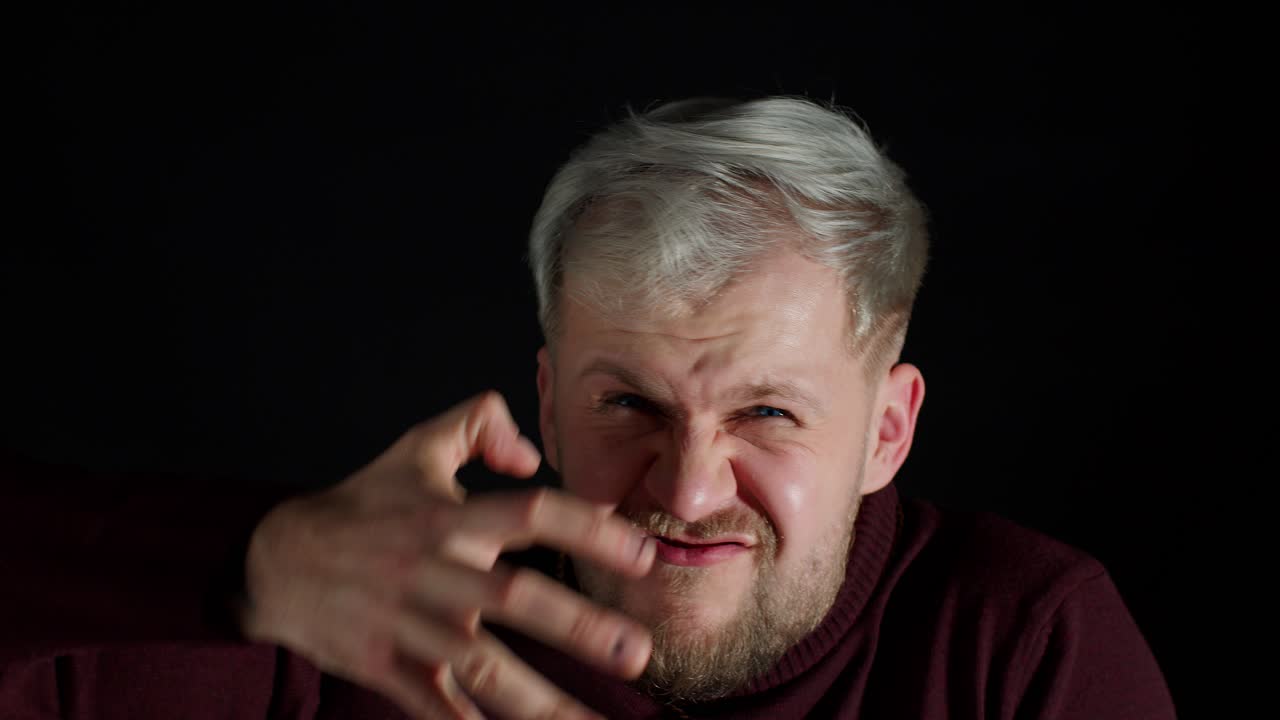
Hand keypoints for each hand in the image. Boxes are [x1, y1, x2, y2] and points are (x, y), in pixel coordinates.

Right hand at [240, 391, 654, 718]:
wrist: (276, 561)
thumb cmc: (363, 502)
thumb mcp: (418, 446)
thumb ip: (479, 425)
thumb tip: (532, 453)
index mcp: (450, 519)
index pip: (531, 515)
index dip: (589, 530)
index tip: (643, 554)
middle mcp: (436, 573)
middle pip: (514, 601)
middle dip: (579, 627)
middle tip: (638, 652)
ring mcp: (412, 626)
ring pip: (483, 669)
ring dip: (541, 703)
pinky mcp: (388, 667)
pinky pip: (437, 708)